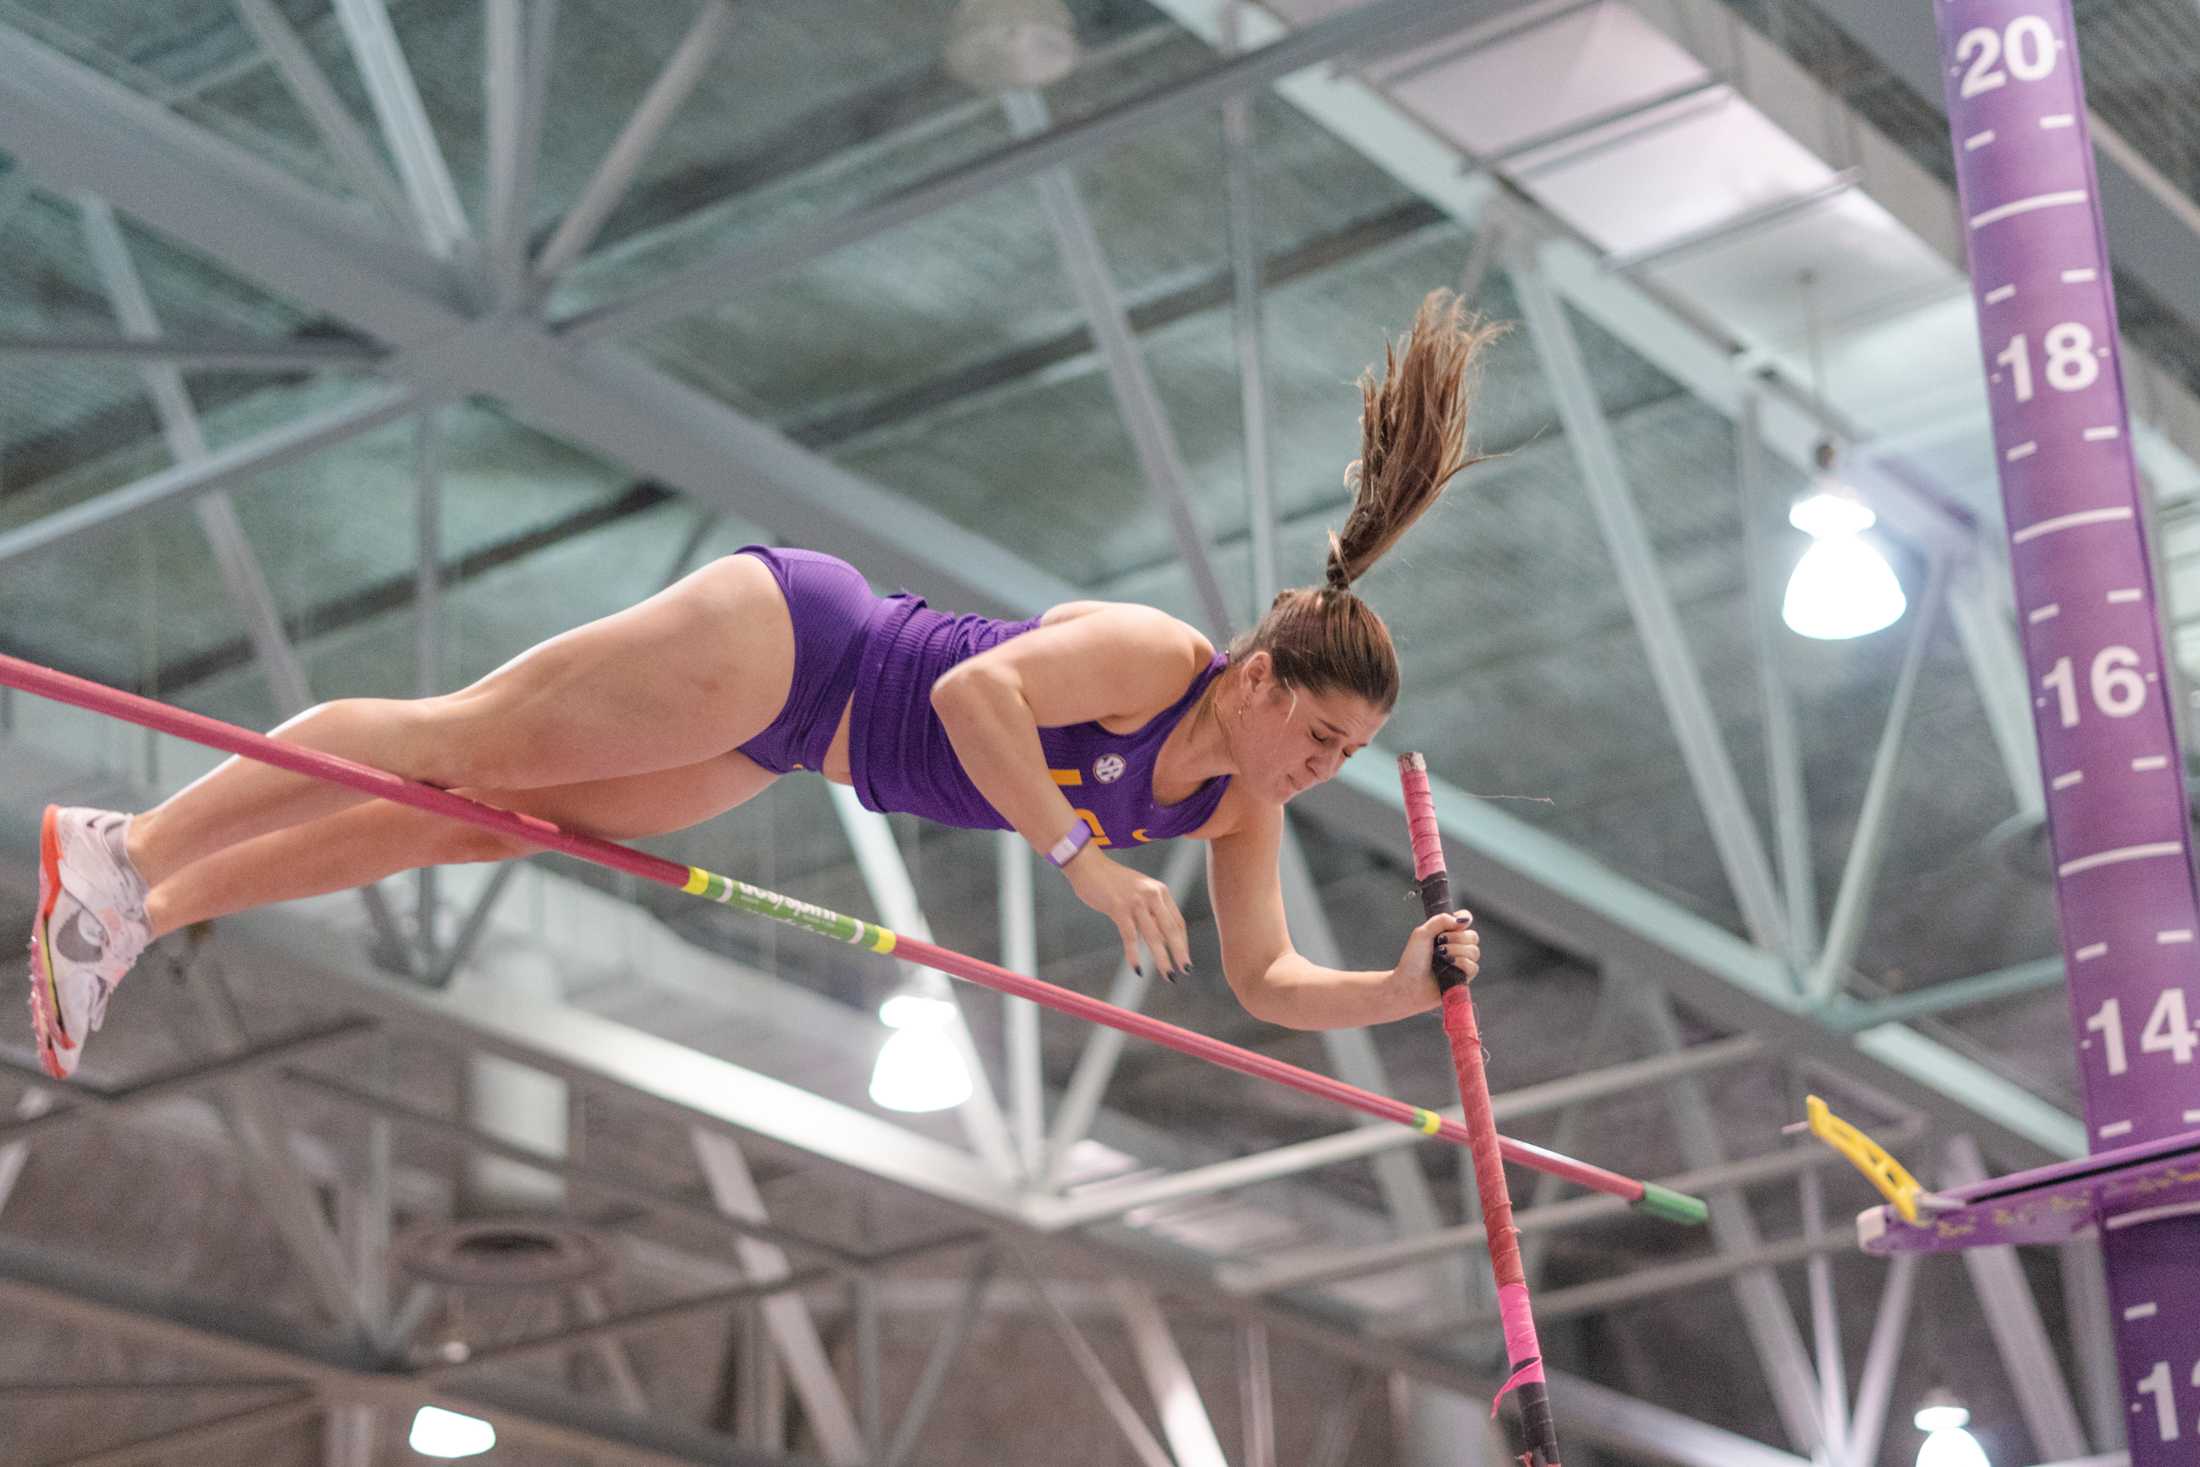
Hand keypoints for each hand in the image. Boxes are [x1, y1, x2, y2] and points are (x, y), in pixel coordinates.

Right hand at [1063, 846, 1191, 979]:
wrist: (1089, 866)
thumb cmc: (1113, 881)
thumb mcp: (1139, 891)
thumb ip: (1151, 911)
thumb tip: (1161, 939)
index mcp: (1160, 891)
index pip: (1177, 922)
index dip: (1183, 943)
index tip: (1184, 959)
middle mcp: (1152, 895)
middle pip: (1171, 930)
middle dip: (1179, 953)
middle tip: (1185, 971)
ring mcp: (1136, 902)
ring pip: (1154, 936)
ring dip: (1162, 959)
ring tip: (1168, 975)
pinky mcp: (1119, 908)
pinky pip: (1130, 936)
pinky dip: (1134, 954)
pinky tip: (1137, 968)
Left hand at [1396, 909, 1476, 992]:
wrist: (1409, 984)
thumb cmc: (1412, 960)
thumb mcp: (1422, 933)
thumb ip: (1441, 920)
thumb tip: (1462, 920)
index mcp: (1447, 934)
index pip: (1466, 920)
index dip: (1463, 920)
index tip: (1454, 924)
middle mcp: (1456, 947)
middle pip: (1473, 936)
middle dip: (1457, 937)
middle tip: (1440, 943)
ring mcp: (1461, 963)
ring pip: (1474, 951)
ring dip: (1457, 951)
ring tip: (1441, 956)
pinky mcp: (1463, 978)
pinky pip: (1473, 967)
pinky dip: (1461, 964)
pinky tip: (1448, 966)